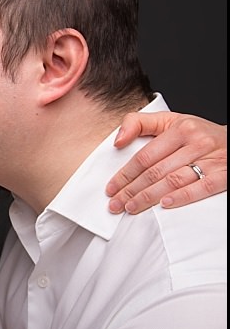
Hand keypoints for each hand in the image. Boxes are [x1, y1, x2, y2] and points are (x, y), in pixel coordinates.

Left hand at [106, 112, 225, 213]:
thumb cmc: (198, 133)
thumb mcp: (170, 120)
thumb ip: (139, 123)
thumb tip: (117, 141)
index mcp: (180, 129)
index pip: (145, 156)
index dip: (125, 174)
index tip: (111, 188)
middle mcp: (196, 143)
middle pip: (156, 171)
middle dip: (132, 190)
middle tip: (115, 204)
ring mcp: (212, 160)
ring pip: (174, 181)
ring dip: (149, 197)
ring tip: (131, 208)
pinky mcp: (225, 174)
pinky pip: (202, 188)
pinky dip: (182, 197)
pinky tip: (164, 205)